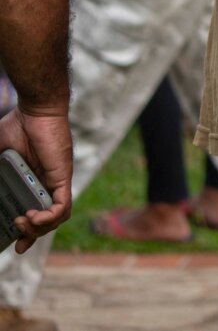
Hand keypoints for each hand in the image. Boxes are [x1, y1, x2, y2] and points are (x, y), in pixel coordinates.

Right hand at [0, 104, 71, 250]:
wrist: (35, 110)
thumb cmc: (17, 126)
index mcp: (33, 180)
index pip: (37, 212)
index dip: (29, 231)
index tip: (16, 244)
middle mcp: (48, 183)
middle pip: (48, 218)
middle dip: (33, 234)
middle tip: (18, 238)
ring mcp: (57, 180)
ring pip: (58, 216)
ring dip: (41, 227)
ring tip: (24, 223)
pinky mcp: (63, 176)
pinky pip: (63, 205)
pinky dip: (51, 216)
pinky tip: (34, 217)